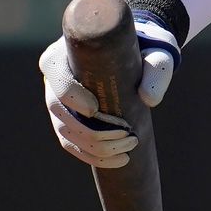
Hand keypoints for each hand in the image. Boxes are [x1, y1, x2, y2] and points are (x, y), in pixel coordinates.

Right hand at [38, 14, 179, 168]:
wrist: (137, 57)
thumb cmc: (142, 50)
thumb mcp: (155, 54)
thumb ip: (156, 70)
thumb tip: (148, 99)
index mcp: (66, 52)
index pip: (54, 73)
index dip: (70, 95)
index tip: (95, 109)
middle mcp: (54, 76)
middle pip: (58, 110)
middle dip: (91, 131)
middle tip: (127, 135)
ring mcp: (58, 101)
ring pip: (65, 131)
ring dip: (95, 148)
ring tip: (127, 150)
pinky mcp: (67, 120)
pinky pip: (71, 144)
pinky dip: (92, 156)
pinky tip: (118, 160)